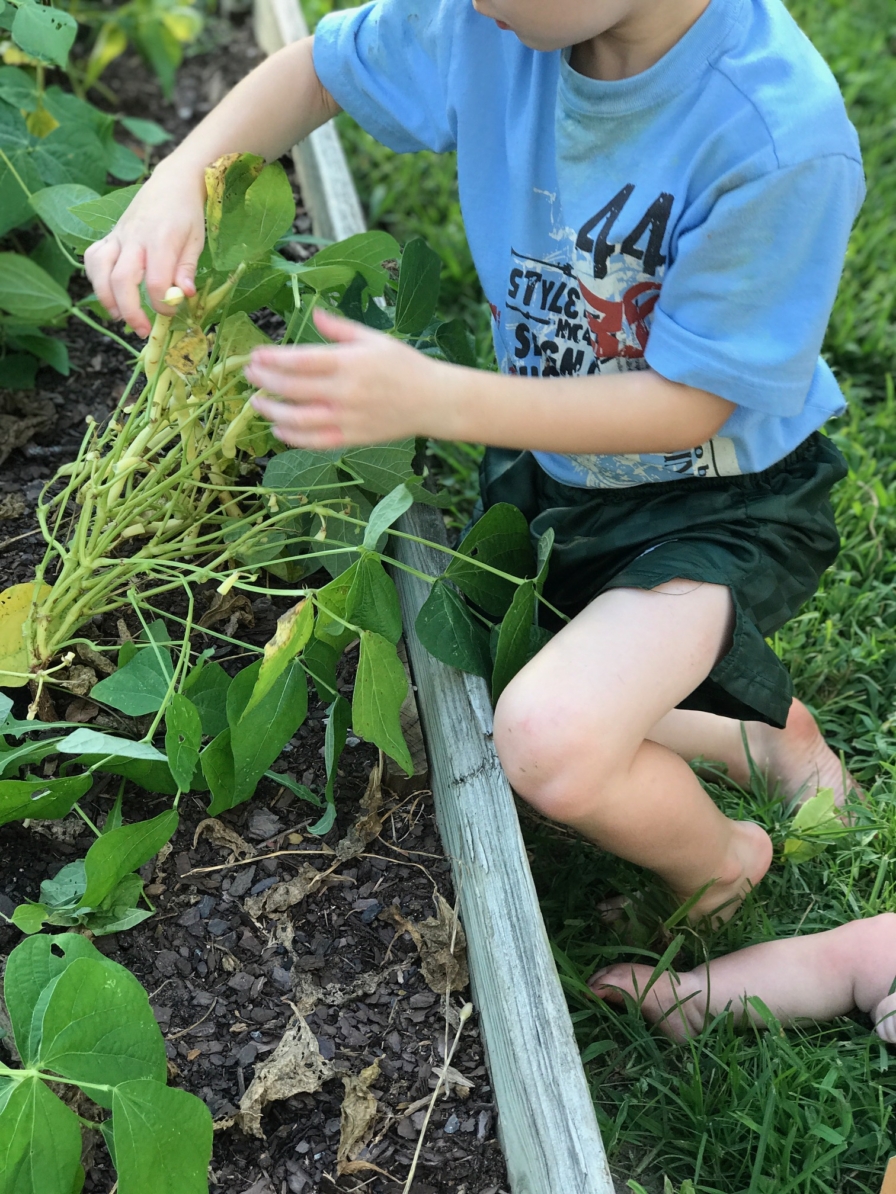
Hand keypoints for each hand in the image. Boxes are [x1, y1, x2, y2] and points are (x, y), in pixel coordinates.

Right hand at [83, 161, 205, 337]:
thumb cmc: (186, 215)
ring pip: (100, 269)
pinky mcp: (109, 236)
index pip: (156, 280)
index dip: (162, 304)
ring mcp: (118, 236)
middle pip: (122, 279)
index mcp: (161, 239)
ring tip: (119, 317)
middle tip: (142, 330)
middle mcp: (134, 238)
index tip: (170, 313)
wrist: (171, 183)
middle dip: (130, 310)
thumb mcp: (196, 241)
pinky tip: (107, 293)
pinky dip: (95, 278)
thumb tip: (184, 295)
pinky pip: (93, 257)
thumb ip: (187, 269)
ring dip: (105, 297)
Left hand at [246, 308, 455, 448]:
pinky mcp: (352, 438)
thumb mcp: (373, 339)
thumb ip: (339, 328)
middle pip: (292, 389)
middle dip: (265, 382)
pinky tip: (278, 429)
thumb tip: (312, 311)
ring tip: (257, 402)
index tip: (255, 355)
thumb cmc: (404, 365)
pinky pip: (315, 441)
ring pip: (298, 419)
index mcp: (349, 362)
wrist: (433, 400)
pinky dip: (292, 437)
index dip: (272, 359)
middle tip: (249, 375)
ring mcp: (347, 418)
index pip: (300, 360)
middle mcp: (345, 391)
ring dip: (271, 411)